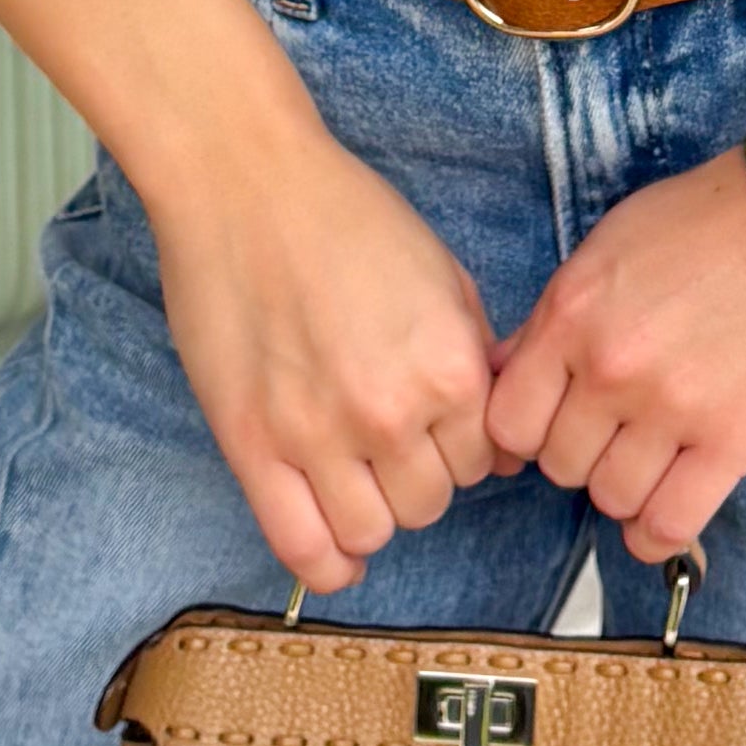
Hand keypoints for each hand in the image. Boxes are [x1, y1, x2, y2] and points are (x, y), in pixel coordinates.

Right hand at [144, 121, 501, 595]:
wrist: (245, 183)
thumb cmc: (345, 215)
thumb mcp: (443, 275)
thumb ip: (475, 358)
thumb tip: (500, 438)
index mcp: (451, 370)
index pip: (481, 463)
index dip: (458, 447)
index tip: (434, 430)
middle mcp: (392, 414)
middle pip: (429, 504)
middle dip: (417, 479)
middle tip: (388, 441)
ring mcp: (318, 436)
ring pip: (372, 533)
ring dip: (371, 512)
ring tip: (353, 474)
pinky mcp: (252, 447)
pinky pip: (303, 547)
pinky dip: (327, 562)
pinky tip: (334, 547)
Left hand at [480, 147, 745, 566]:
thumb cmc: (710, 222)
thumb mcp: (609, 246)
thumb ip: (552, 316)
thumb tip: (500, 373)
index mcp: (572, 315)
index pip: (508, 423)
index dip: (527, 432)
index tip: (554, 424)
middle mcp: (611, 368)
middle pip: (560, 466)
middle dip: (582, 455)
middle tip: (618, 432)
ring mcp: (672, 409)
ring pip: (611, 499)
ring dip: (626, 489)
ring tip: (654, 460)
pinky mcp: (734, 440)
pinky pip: (669, 523)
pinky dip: (659, 534)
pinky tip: (665, 517)